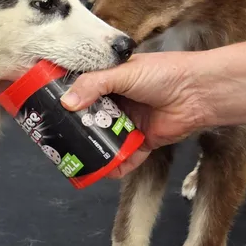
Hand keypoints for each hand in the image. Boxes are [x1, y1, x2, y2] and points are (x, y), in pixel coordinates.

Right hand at [61, 53, 208, 176]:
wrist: (199, 92)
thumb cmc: (163, 73)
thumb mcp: (122, 73)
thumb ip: (93, 85)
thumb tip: (66, 103)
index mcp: (110, 83)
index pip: (81, 93)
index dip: (65, 102)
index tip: (47, 112)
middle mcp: (117, 104)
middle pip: (89, 120)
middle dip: (75, 131)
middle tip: (56, 140)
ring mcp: (129, 124)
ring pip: (105, 141)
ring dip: (93, 151)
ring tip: (75, 160)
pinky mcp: (143, 142)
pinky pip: (126, 158)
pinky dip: (116, 166)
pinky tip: (104, 172)